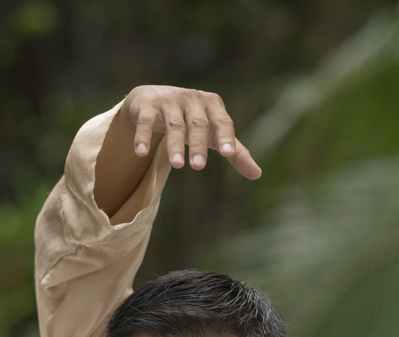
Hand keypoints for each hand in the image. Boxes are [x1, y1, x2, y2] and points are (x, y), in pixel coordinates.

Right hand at [121, 85, 260, 178]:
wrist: (156, 99)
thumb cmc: (193, 121)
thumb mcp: (215, 135)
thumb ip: (235, 152)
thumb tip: (257, 174)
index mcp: (213, 105)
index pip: (222, 122)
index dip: (225, 136)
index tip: (227, 154)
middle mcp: (192, 99)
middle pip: (198, 124)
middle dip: (198, 145)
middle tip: (198, 167)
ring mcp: (170, 100)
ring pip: (174, 124)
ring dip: (174, 145)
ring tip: (177, 165)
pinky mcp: (148, 105)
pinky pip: (146, 121)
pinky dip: (143, 136)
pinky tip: (140, 152)